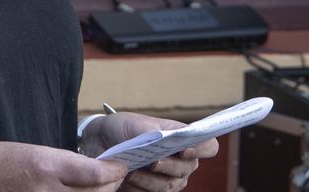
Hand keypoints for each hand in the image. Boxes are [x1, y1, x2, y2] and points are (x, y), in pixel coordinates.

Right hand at [0, 141, 126, 190]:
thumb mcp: (36, 152)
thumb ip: (66, 163)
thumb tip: (93, 171)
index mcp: (48, 166)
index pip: (97, 174)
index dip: (115, 171)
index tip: (121, 166)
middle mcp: (47, 190)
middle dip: (111, 185)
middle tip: (115, 177)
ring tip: (100, 188)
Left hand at [84, 112, 218, 191]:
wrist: (100, 144)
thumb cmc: (122, 129)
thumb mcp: (134, 123)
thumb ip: (152, 131)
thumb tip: (164, 139)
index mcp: (183, 137)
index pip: (209, 146)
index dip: (202, 149)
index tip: (184, 150)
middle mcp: (182, 160)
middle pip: (188, 169)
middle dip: (169, 167)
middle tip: (152, 163)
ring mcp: (171, 178)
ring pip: (170, 186)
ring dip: (151, 181)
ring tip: (132, 173)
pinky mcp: (155, 191)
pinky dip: (140, 190)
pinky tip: (127, 181)